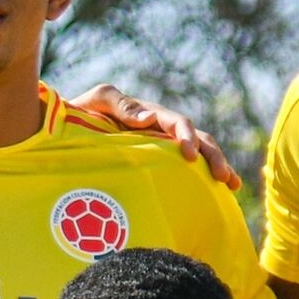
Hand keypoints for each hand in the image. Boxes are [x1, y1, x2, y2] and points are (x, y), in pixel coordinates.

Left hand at [68, 82, 235, 190]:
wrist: (67, 130)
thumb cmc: (80, 114)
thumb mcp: (97, 102)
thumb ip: (119, 104)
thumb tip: (149, 117)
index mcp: (149, 115)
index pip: (176, 123)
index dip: (187, 137)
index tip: (190, 157)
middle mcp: (161, 131)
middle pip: (197, 139)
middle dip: (213, 156)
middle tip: (224, 177)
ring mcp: (162, 148)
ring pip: (198, 155)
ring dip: (217, 166)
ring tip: (231, 184)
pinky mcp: (159, 164)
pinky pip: (186, 171)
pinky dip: (204, 180)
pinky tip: (218, 196)